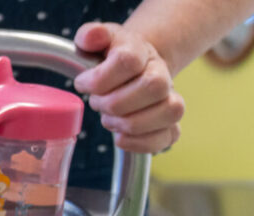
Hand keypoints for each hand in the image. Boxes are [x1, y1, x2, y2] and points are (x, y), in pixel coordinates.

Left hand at [74, 22, 184, 152]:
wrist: (132, 68)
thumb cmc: (109, 57)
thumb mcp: (96, 40)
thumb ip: (90, 35)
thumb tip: (92, 37)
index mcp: (141, 50)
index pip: (127, 61)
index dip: (98, 78)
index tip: (83, 84)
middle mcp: (161, 73)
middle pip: (154, 87)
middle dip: (115, 102)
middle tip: (98, 103)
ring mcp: (170, 98)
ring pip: (170, 112)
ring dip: (130, 123)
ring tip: (110, 119)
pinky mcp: (170, 124)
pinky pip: (169, 137)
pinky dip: (141, 142)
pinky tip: (120, 136)